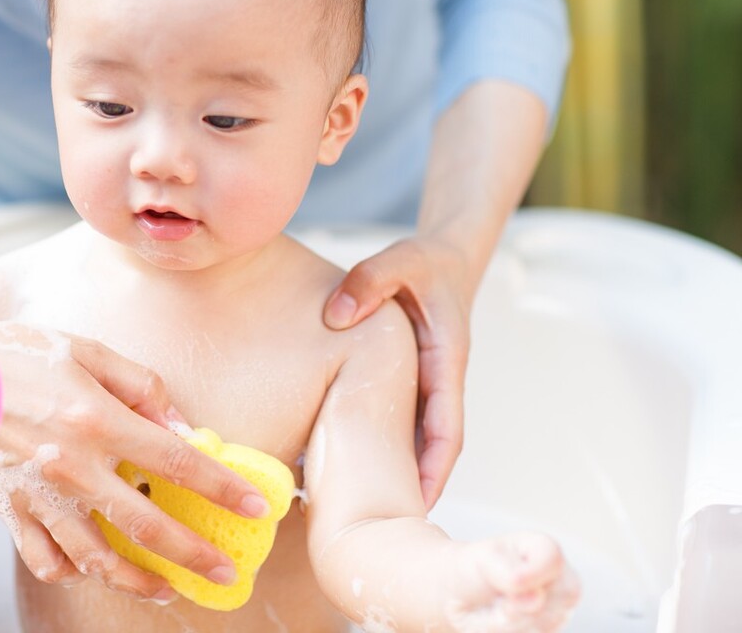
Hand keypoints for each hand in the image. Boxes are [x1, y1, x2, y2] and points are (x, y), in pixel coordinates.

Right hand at [0, 322, 270, 600]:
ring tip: (169, 588)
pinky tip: (97, 568)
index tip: (253, 506)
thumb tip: (178, 426)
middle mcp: (70, 466)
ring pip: (97, 557)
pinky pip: (47, 558)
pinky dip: (75, 572)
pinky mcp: (8, 510)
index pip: (174, 461)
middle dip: (194, 554)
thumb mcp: (83, 349)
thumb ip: (139, 385)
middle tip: (226, 573)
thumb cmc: (11, 354)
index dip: (219, 487)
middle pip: (145, 524)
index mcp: (94, 419)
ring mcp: (37, 495)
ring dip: (140, 580)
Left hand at [323, 236, 472, 509]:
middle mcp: (441, 381)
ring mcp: (429, 386)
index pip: (447, 427)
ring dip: (398, 473)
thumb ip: (369, 281)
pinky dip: (385, 447)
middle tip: (383, 526)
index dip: (433, 468)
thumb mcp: (399, 260)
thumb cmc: (423, 262)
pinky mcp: (414, 384)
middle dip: (414, 487)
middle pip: (433, 448)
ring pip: (417, 441)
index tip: (417, 502)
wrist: (445, 257)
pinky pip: (402, 423)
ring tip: (362, 509)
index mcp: (445, 360)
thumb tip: (337, 315)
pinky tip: (352, 465)